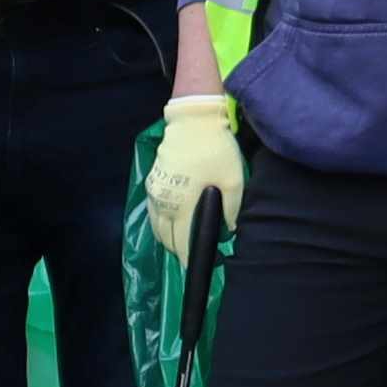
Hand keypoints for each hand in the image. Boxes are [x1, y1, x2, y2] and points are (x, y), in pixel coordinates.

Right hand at [150, 93, 245, 266]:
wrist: (193, 118)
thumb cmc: (216, 149)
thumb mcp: (234, 181)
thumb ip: (231, 210)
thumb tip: (229, 231)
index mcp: (182, 207)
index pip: (182, 244)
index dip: (189, 259)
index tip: (198, 268)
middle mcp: (163, 204)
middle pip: (166, 239)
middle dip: (179, 250)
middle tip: (195, 254)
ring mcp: (155, 192)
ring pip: (157, 226)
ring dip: (168, 237)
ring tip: (184, 241)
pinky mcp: (153, 181)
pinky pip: (154, 212)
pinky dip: (162, 222)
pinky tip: (173, 222)